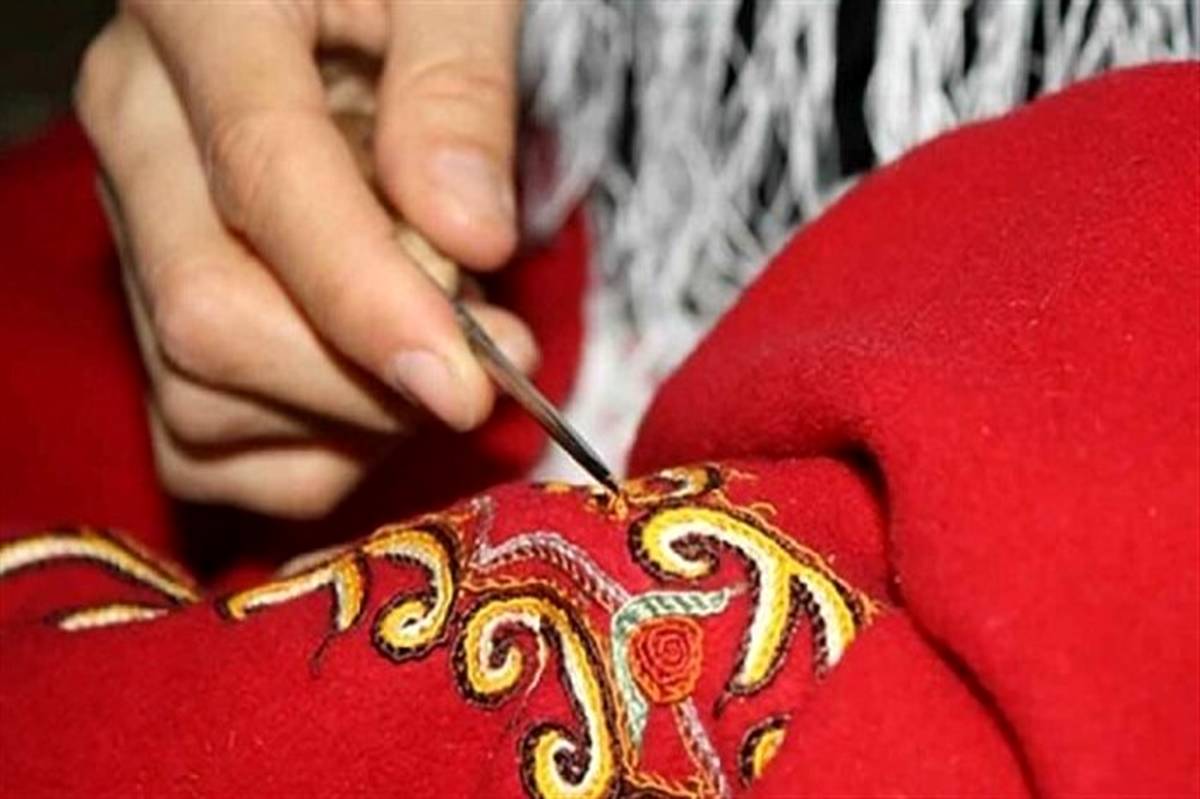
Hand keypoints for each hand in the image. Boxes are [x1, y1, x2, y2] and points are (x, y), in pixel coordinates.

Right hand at [76, 2, 533, 517]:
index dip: (367, 301)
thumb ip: (459, 90)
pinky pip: (198, 444)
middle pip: (211, 318)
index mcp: (203, 16)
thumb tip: (464, 238)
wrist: (328, 4)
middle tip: (486, 361)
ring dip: (347, 419)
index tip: (466, 384)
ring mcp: (133, 227)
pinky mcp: (147, 306)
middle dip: (365, 383)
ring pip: (200, 396)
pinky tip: (372, 397)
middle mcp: (137, 128)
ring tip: (430, 347)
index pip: (265, 180)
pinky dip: (304, 457)